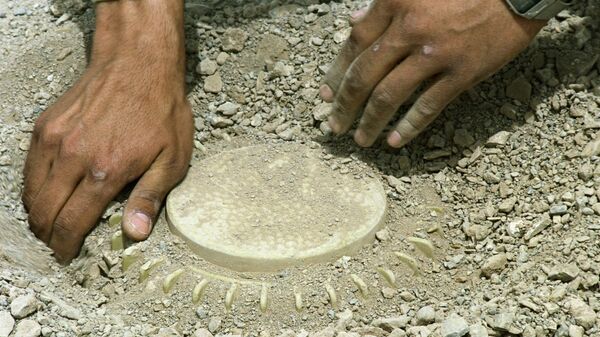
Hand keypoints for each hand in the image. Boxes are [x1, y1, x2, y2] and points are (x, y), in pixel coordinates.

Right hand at [22, 0, 192, 262]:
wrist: (139, 65)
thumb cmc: (162, 112)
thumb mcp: (172, 159)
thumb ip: (149, 197)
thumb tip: (134, 233)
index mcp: (105, 171)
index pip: (72, 222)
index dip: (66, 245)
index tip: (66, 256)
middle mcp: (72, 157)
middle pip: (44, 211)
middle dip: (47, 235)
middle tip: (57, 244)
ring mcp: (54, 139)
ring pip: (31, 191)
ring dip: (37, 213)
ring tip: (49, 224)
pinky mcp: (45, 125)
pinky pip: (29, 166)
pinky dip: (32, 186)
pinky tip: (46, 193)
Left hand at [321, 0, 545, 146]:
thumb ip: (384, 4)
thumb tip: (353, 23)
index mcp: (395, 2)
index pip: (353, 45)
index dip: (335, 74)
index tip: (325, 96)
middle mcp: (409, 30)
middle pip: (364, 76)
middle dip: (344, 106)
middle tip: (333, 126)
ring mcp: (435, 55)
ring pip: (389, 96)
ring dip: (369, 122)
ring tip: (360, 139)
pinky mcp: (462, 73)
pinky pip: (428, 107)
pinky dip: (408, 127)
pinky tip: (394, 142)